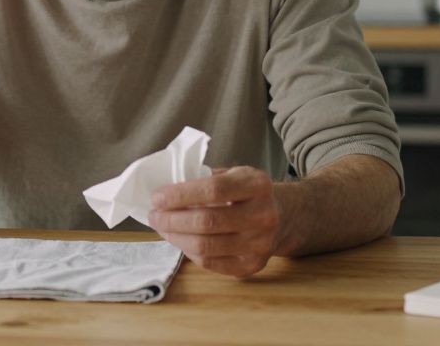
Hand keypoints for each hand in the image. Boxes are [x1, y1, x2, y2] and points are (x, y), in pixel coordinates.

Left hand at [148, 167, 280, 277]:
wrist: (284, 216)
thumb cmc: (248, 192)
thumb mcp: (234, 174)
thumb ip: (204, 178)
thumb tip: (164, 192)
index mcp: (257, 185)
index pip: (213, 190)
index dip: (180, 195)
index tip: (157, 197)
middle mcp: (263, 215)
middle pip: (207, 221)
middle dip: (172, 220)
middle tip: (154, 216)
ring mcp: (260, 244)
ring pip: (205, 246)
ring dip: (175, 238)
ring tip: (162, 228)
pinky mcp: (253, 265)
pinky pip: (211, 263)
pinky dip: (189, 252)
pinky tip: (181, 241)